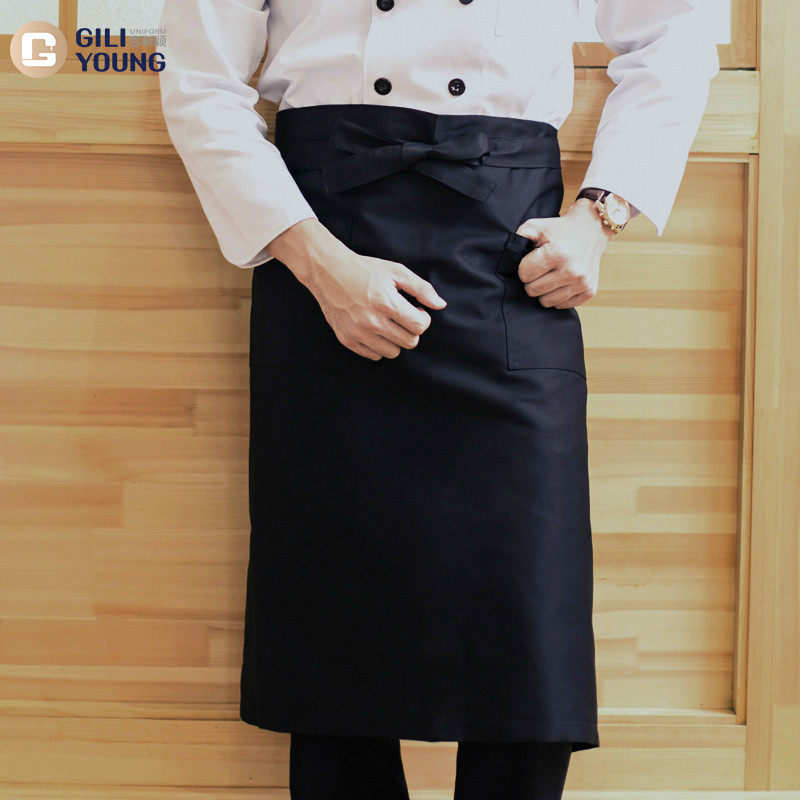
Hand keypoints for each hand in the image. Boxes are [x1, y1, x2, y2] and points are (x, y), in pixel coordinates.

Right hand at [266, 218, 446, 360]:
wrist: (328, 272)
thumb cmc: (365, 270)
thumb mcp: (396, 271)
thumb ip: (421, 288)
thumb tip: (440, 305)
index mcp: (386, 303)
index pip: (420, 326)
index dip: (423, 318)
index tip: (416, 309)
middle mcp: (372, 322)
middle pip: (410, 342)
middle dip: (411, 329)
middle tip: (403, 316)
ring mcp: (358, 333)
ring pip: (393, 353)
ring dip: (396, 340)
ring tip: (389, 323)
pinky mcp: (347, 340)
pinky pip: (374, 356)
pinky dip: (379, 346)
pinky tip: (375, 329)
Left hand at [514, 198, 614, 308]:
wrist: (591, 228)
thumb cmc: (558, 230)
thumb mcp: (535, 226)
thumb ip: (518, 240)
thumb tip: (509, 260)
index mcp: (557, 253)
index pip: (524, 275)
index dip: (524, 267)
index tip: (533, 259)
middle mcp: (572, 270)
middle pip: (533, 291)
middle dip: (532, 280)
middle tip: (541, 268)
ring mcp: (582, 282)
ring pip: (546, 302)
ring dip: (544, 290)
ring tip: (551, 274)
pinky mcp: (589, 291)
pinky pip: (561, 305)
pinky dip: (558, 295)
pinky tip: (562, 281)